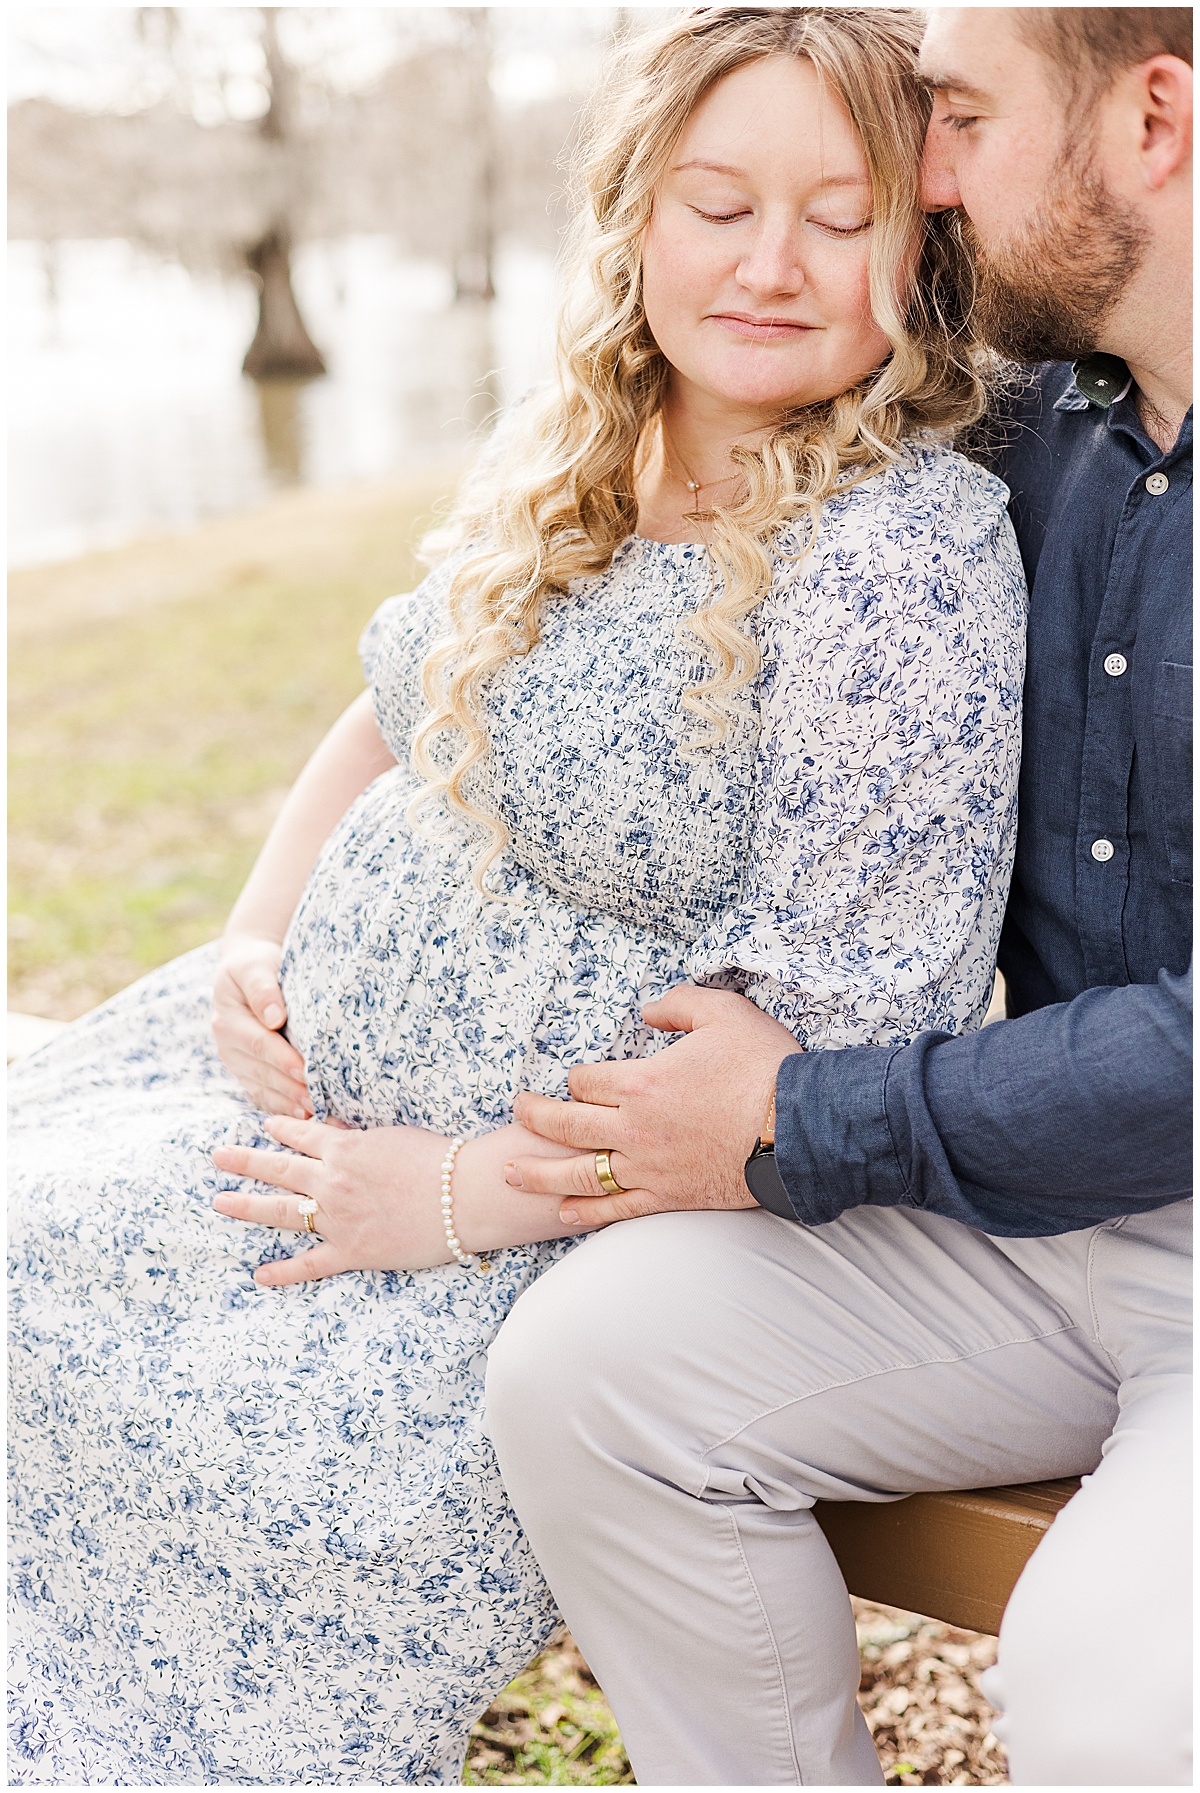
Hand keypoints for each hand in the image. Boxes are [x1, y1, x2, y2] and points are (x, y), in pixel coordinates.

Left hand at [212, 1116, 447, 1285]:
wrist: (464, 1196)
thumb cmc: (438, 1159)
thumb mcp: (391, 1136)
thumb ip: (355, 1135)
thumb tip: (328, 1129)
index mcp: (344, 1148)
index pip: (301, 1135)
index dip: (281, 1130)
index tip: (265, 1127)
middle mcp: (332, 1182)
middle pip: (278, 1169)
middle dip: (244, 1161)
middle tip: (217, 1157)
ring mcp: (338, 1219)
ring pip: (283, 1212)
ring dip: (248, 1207)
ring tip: (220, 1202)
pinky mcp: (352, 1251)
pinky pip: (310, 1264)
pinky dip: (283, 1272)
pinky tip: (260, 1274)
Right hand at [213, 933, 311, 1117]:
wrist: (248, 968)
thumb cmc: (257, 964)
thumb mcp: (256, 965)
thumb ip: (263, 988)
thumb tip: (273, 1017)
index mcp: (228, 1020)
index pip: (259, 1044)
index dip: (283, 1059)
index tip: (305, 1071)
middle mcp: (227, 1045)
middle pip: (261, 1071)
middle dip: (289, 1088)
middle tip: (316, 1101)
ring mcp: (235, 1061)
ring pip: (261, 1087)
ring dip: (286, 1103)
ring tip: (313, 1112)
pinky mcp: (246, 1071)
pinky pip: (262, 1093)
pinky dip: (281, 1107)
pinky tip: (302, 1115)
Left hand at [505, 984, 798, 1227]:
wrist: (803, 1130)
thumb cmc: (765, 1067)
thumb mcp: (723, 1012)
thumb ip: (679, 1004)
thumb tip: (648, 1011)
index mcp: (642, 1082)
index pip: (586, 1081)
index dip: (577, 1078)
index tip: (578, 1079)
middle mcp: (635, 1128)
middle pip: (567, 1126)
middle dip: (535, 1118)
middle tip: (517, 1111)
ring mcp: (650, 1168)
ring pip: (580, 1174)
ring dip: (540, 1173)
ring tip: (512, 1172)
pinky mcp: (670, 1197)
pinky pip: (618, 1208)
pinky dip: (586, 1211)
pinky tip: (564, 1212)